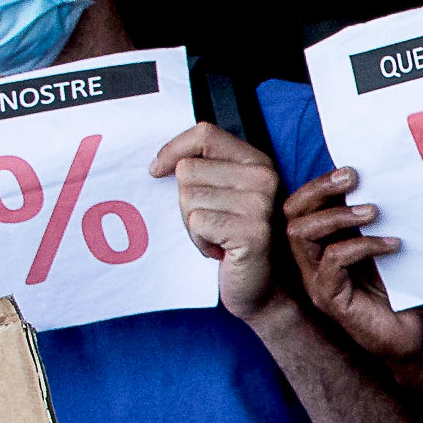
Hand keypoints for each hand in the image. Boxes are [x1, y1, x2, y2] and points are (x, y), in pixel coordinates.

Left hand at [151, 125, 283, 321]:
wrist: (266, 288)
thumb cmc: (236, 240)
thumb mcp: (224, 195)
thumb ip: (205, 170)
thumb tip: (159, 165)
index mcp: (257, 161)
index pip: (205, 134)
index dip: (173, 149)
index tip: (157, 171)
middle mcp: (264, 177)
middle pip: (188, 171)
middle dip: (186, 202)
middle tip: (210, 223)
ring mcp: (261, 204)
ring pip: (188, 198)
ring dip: (192, 226)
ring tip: (216, 237)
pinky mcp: (253, 232)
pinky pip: (197, 223)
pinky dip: (198, 241)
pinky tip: (218, 250)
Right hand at [282, 167, 422, 361]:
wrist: (417, 336)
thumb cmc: (405, 289)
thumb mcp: (388, 244)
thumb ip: (377, 216)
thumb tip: (382, 175)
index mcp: (323, 244)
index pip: (301, 205)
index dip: (319, 183)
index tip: (351, 170)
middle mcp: (312, 261)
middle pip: (291, 214)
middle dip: (319, 189)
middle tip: (354, 179)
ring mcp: (317, 281)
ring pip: (302, 234)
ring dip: (338, 216)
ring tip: (374, 212)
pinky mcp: (329, 299)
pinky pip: (332, 261)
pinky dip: (361, 246)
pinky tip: (391, 245)